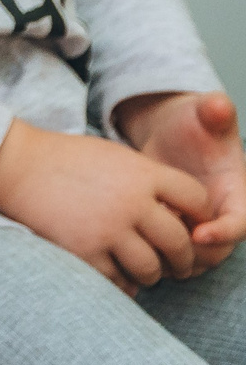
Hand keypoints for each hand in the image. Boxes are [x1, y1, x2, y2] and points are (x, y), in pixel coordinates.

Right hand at [0, 119, 208, 292]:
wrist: (13, 164)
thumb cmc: (64, 159)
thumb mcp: (114, 157)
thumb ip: (148, 180)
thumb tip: (180, 213)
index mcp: (142, 174)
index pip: (197, 199)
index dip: (200, 216)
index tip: (191, 226)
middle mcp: (131, 202)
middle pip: (179, 241)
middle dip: (182, 259)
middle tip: (178, 265)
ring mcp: (107, 228)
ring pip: (151, 268)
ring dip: (152, 275)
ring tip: (144, 272)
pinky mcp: (84, 250)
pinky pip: (117, 280)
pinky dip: (121, 283)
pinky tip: (117, 276)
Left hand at [120, 92, 245, 267]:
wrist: (168, 131)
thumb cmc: (192, 122)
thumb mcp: (203, 113)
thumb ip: (214, 110)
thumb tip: (219, 103)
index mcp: (239, 194)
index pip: (243, 223)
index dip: (225, 233)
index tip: (199, 233)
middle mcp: (223, 216)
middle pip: (217, 253)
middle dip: (193, 254)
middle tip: (160, 241)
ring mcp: (200, 227)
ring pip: (192, 260)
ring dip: (170, 258)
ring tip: (142, 238)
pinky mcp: (176, 231)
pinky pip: (170, 255)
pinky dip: (153, 253)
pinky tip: (131, 235)